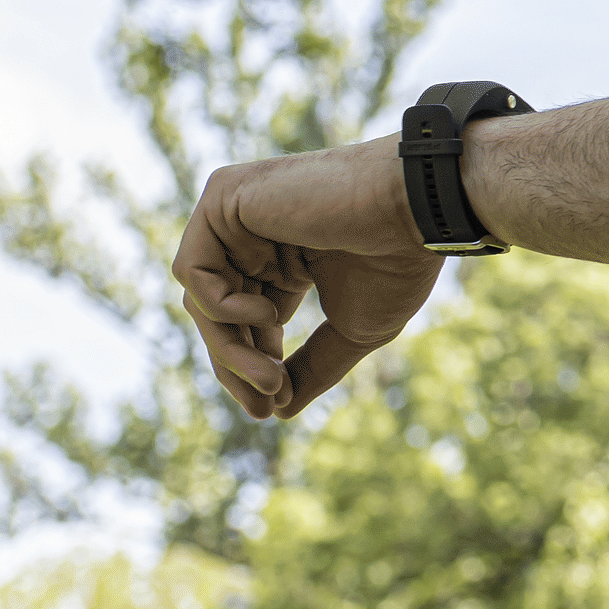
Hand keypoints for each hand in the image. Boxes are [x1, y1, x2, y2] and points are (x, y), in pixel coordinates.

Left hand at [170, 140, 445, 419]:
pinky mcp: (224, 196)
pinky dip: (219, 305)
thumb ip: (312, 366)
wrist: (416, 212)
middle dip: (237, 364)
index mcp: (283, 259)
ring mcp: (236, 214)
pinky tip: (266, 314)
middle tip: (267, 403)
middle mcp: (254, 235)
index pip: (246, 320)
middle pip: (218, 314)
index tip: (272, 407)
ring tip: (272, 378)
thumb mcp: (352, 330)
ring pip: (200, 299)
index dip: (252, 365)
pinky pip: (193, 269)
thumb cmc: (397, 263)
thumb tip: (279, 411)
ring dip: (230, 349)